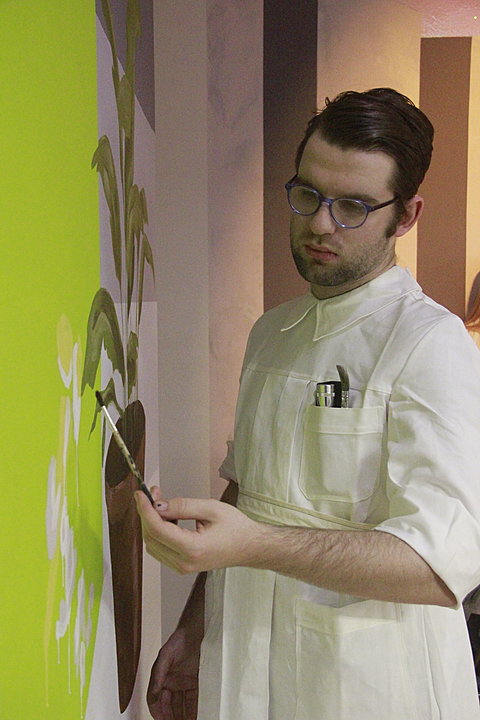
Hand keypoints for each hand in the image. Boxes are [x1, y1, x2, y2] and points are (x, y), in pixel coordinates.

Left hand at [134, 488, 262, 572]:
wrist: (249, 547)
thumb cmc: (236, 527)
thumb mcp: (211, 508)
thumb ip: (183, 506)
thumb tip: (158, 505)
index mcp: (193, 548)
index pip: (157, 529)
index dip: (145, 510)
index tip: (140, 494)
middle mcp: (184, 562)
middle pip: (151, 537)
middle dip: (147, 513)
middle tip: (154, 493)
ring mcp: (182, 567)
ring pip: (152, 544)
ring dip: (151, 522)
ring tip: (162, 503)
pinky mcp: (182, 566)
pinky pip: (160, 549)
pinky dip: (158, 532)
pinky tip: (168, 518)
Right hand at [147, 626, 200, 719]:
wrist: (197, 630)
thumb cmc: (180, 639)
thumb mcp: (166, 655)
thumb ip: (158, 675)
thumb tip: (152, 694)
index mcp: (160, 678)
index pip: (155, 701)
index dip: (158, 713)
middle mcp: (171, 683)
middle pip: (169, 706)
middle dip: (171, 718)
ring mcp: (183, 683)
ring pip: (181, 706)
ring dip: (183, 716)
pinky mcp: (195, 682)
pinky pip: (193, 700)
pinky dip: (194, 710)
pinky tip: (196, 716)